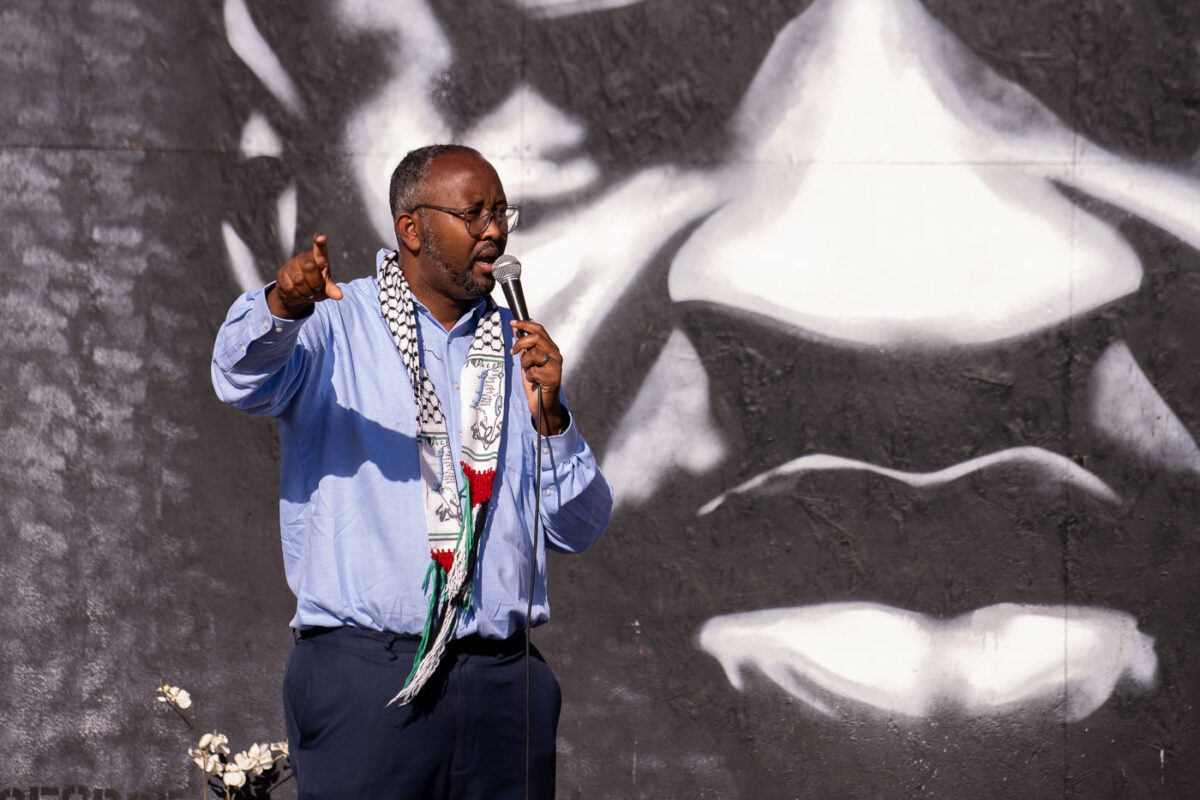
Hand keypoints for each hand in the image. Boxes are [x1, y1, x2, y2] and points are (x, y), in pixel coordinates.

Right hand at [267, 233, 342, 317]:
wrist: (298, 295)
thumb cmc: (316, 288)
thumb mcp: (326, 289)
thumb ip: (332, 290)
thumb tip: (339, 296)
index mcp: (319, 258)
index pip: (320, 247)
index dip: (320, 241)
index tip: (321, 237)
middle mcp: (304, 257)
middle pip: (309, 267)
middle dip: (314, 283)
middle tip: (316, 288)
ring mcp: (291, 264)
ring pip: (298, 280)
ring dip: (306, 292)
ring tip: (308, 293)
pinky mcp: (281, 273)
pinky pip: (289, 287)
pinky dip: (296, 295)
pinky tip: (298, 294)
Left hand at [511, 320, 568, 435]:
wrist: (542, 403)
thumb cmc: (536, 382)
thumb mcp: (527, 361)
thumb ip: (524, 347)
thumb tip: (516, 330)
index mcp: (551, 349)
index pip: (540, 330)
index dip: (525, 324)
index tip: (513, 323)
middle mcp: (556, 355)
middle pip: (537, 338)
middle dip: (521, 343)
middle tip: (513, 352)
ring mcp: (556, 366)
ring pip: (534, 354)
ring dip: (525, 363)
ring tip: (528, 371)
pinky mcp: (553, 377)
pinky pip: (533, 371)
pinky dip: (529, 377)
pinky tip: (534, 382)